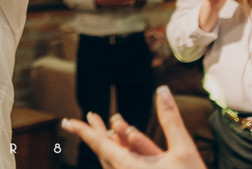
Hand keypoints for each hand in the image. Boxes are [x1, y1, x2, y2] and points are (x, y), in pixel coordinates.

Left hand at [61, 88, 205, 168]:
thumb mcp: (184, 149)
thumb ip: (170, 119)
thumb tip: (162, 91)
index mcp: (131, 167)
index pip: (100, 145)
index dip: (83, 131)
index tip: (67, 122)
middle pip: (104, 153)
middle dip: (96, 134)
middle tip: (90, 118)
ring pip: (113, 163)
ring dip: (109, 145)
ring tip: (108, 131)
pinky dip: (120, 156)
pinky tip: (124, 152)